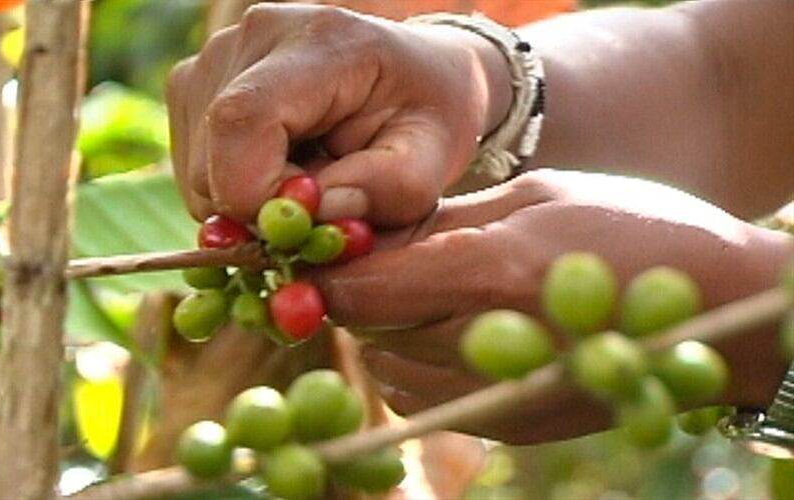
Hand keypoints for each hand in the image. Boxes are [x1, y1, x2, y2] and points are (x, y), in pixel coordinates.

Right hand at [166, 3, 509, 225]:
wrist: (414, 72)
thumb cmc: (427, 113)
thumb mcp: (434, 158)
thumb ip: (388, 189)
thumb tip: (313, 215)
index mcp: (319, 42)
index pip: (241, 121)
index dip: (256, 196)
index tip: (305, 229)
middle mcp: (252, 36)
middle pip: (210, 158)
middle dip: (259, 210)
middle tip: (320, 209)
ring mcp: (214, 56)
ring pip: (196, 171)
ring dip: (248, 202)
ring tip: (309, 179)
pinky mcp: (195, 84)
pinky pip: (193, 167)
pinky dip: (235, 189)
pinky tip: (284, 168)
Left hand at [309, 169, 791, 442]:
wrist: (712, 309)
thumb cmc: (632, 228)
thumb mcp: (537, 195)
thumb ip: (445, 220)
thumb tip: (370, 232)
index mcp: (494, 272)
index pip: (364, 291)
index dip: (329, 273)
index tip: (322, 252)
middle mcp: (488, 342)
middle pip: (368, 333)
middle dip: (358, 298)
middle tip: (377, 263)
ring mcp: (500, 393)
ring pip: (387, 373)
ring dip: (383, 334)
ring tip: (419, 296)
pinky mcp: (511, 423)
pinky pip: (423, 400)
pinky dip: (414, 367)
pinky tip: (449, 332)